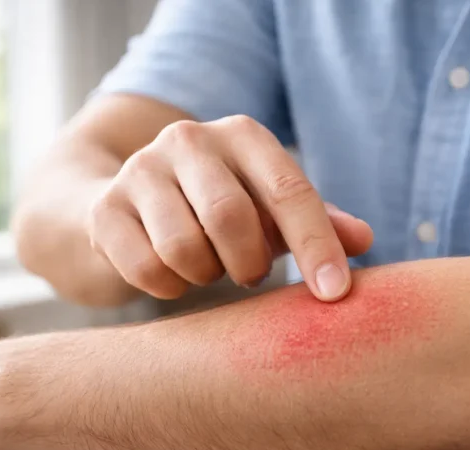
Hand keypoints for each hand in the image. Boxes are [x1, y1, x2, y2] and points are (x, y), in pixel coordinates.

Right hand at [87, 115, 373, 300]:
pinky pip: (146, 269)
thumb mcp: (271, 211)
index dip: (316, 245)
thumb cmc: (216, 209)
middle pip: (229, 218)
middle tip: (250, 274)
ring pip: (183, 248)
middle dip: (248, 264)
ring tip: (208, 268)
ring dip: (205, 276)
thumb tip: (364, 240)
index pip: (288, 189)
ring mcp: (140, 169)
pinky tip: (173, 275)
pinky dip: (168, 287)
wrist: (122, 203)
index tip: (334, 294)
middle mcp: (188, 139)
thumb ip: (318, 223)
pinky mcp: (105, 208)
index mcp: (242, 135)